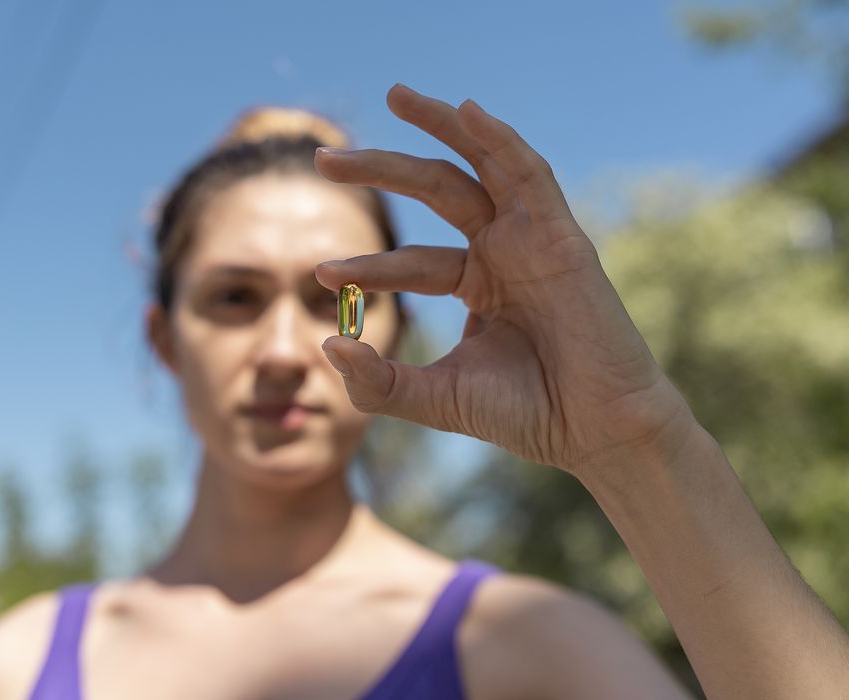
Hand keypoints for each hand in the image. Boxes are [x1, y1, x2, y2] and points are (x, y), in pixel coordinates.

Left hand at [315, 83, 696, 478]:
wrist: (595, 431)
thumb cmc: (525, 414)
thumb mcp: (436, 397)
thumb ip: (380, 383)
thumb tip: (326, 345)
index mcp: (477, 284)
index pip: (412, 262)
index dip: (368, 266)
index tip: (320, 272)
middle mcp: (502, 252)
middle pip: (436, 191)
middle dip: (381, 169)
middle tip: (323, 158)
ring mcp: (531, 239)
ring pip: (481, 166)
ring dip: (441, 124)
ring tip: (395, 95)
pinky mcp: (560, 236)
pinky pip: (528, 175)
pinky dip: (501, 140)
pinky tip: (465, 110)